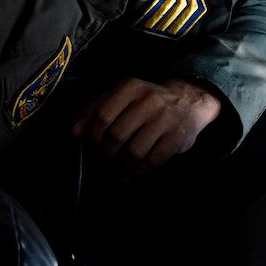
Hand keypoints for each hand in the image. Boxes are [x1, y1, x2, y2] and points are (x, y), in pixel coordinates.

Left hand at [72, 77, 221, 176]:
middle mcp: (149, 101)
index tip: (91, 146)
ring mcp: (165, 120)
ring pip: (134, 151)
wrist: (189, 101)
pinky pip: (152, 161)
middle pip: (117, 135)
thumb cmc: (148, 101)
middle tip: (104, 159)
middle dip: (106, 153)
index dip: (93, 136)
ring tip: (117, 166)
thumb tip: (75, 132)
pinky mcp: (177, 138)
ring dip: (121, 164)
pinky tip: (129, 177)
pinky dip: (137, 174)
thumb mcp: (123, 97)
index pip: (103, 115)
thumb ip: (97, 110)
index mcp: (131, 88)